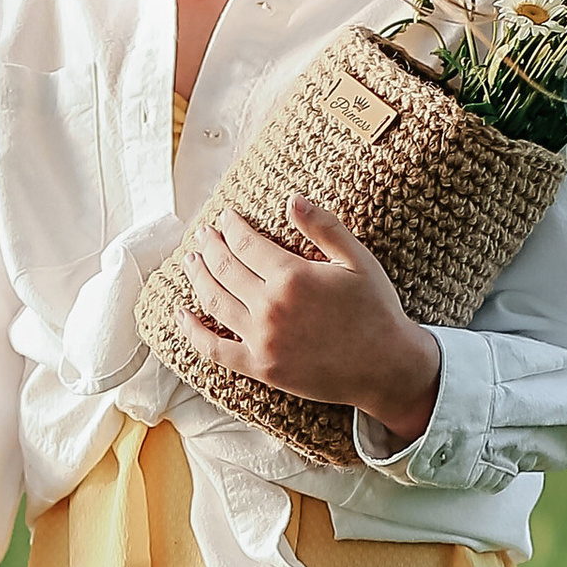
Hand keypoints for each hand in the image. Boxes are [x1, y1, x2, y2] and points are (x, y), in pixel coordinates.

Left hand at [178, 198, 440, 442]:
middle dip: (210, 247)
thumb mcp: (357, 260)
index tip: (224, 217)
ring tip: (191, 261)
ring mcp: (262, 340)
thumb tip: (291, 199)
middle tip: (202, 235)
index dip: (231, 226)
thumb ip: (324, 227)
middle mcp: (271, 307)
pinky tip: (180, 315)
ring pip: (214, 302)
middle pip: (225, 269)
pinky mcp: (260, 367)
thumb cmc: (376, 309)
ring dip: (198, 278)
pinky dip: (192, 332)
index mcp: (293, 276)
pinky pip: (214, 350)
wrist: (386, 367)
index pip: (246, 243)